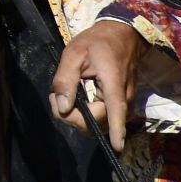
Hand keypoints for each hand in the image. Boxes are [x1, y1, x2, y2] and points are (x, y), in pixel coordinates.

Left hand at [51, 18, 142, 151]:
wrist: (122, 34)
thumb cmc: (97, 42)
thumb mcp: (74, 53)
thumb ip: (65, 79)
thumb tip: (63, 107)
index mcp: (114, 84)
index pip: (116, 112)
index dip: (116, 132)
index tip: (117, 148)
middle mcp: (124, 97)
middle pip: (99, 122)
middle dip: (74, 117)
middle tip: (55, 98)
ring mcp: (125, 102)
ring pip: (101, 122)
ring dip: (79, 117)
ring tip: (62, 97)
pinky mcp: (121, 103)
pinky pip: (104, 116)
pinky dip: (87, 114)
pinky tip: (75, 99)